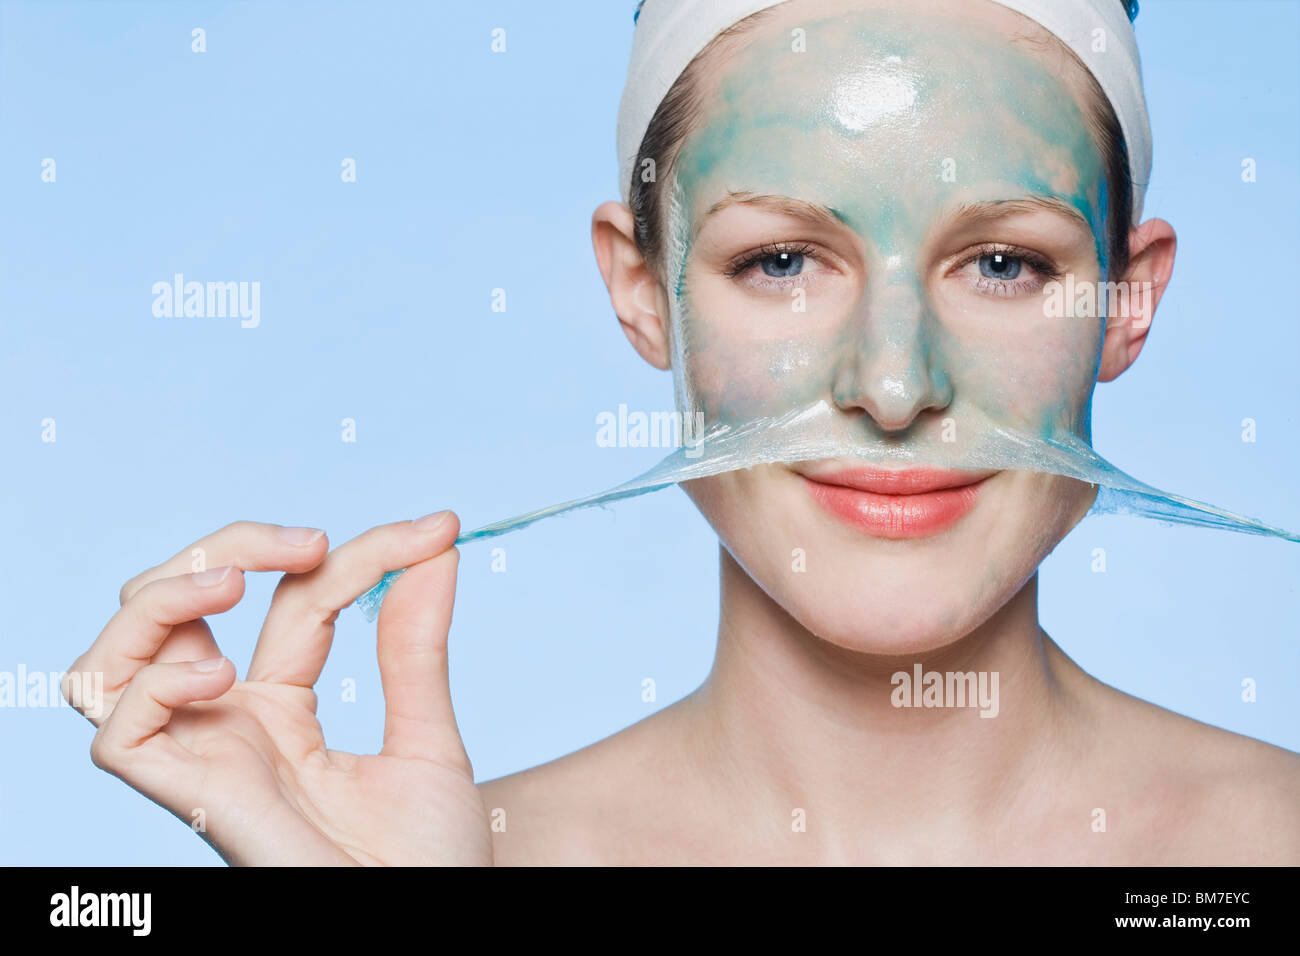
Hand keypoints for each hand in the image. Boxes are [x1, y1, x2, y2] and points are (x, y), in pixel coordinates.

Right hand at [64, 513, 491, 865]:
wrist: (435, 922)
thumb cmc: (429, 858)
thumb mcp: (428, 733)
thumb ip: (416, 645)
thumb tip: (438, 545)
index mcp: (283, 708)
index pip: (292, 598)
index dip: (359, 554)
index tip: (435, 532)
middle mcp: (231, 728)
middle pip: (174, 608)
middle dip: (228, 546)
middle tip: (314, 543)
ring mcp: (207, 761)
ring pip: (111, 662)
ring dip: (161, 600)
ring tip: (231, 587)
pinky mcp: (196, 801)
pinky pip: (119, 736)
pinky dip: (151, 685)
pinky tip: (221, 679)